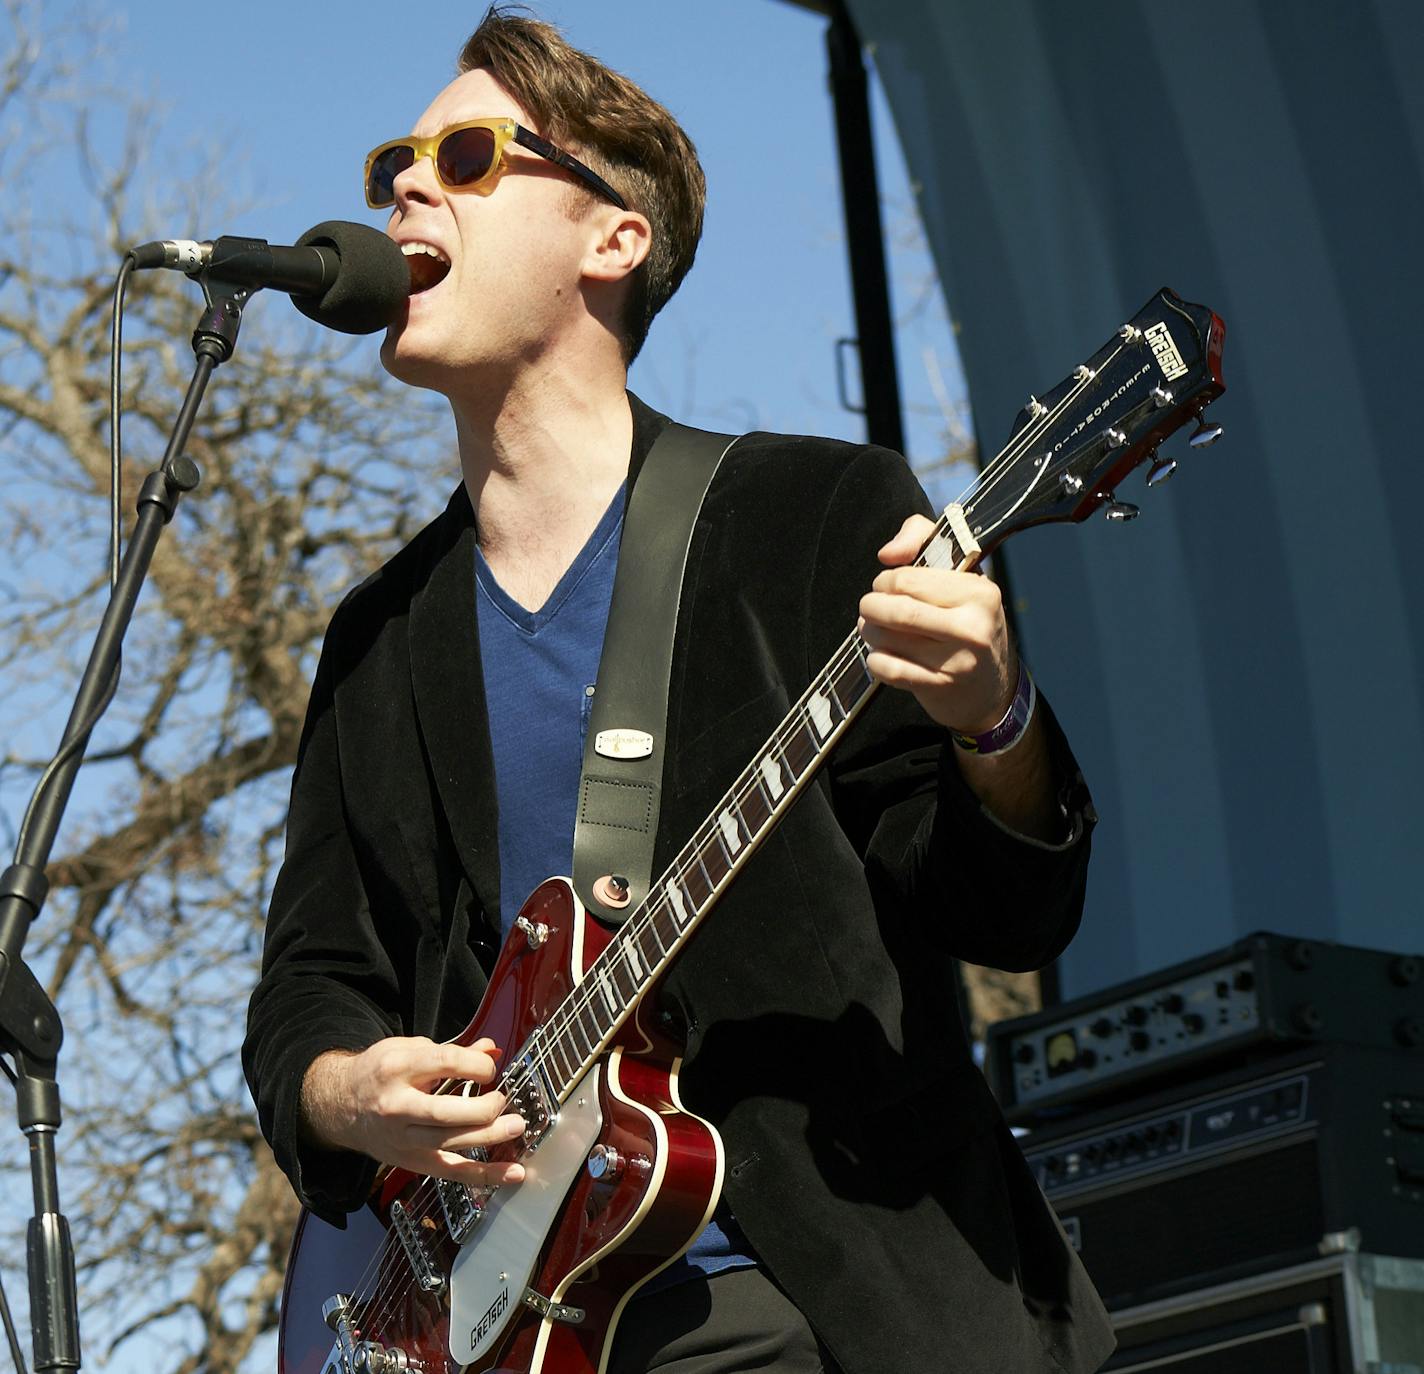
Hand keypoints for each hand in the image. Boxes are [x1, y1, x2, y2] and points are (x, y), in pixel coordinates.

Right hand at [301, 1035, 526, 1185]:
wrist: (339, 1104)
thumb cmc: (379, 1072)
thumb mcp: (409, 1049)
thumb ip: (452, 1051)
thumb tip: (492, 1051)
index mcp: (397, 1068)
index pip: (445, 1064)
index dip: (476, 1066)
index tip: (490, 1069)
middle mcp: (397, 1106)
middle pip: (445, 1112)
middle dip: (483, 1107)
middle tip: (503, 1099)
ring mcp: (402, 1138)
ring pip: (449, 1143)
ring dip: (489, 1137)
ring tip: (516, 1127)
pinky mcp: (411, 1161)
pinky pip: (451, 1171)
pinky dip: (484, 1174)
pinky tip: (511, 1173)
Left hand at [858, 513, 1016, 732]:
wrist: (992, 688)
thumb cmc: (968, 623)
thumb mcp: (959, 575)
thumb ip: (921, 539)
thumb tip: (888, 553)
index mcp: (979, 593)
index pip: (909, 578)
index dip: (886, 580)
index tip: (886, 586)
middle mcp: (972, 626)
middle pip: (897, 609)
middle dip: (871, 606)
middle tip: (870, 607)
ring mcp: (957, 661)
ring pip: (887, 638)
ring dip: (869, 631)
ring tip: (872, 628)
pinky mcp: (940, 687)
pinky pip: (888, 669)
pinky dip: (875, 659)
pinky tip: (880, 654)